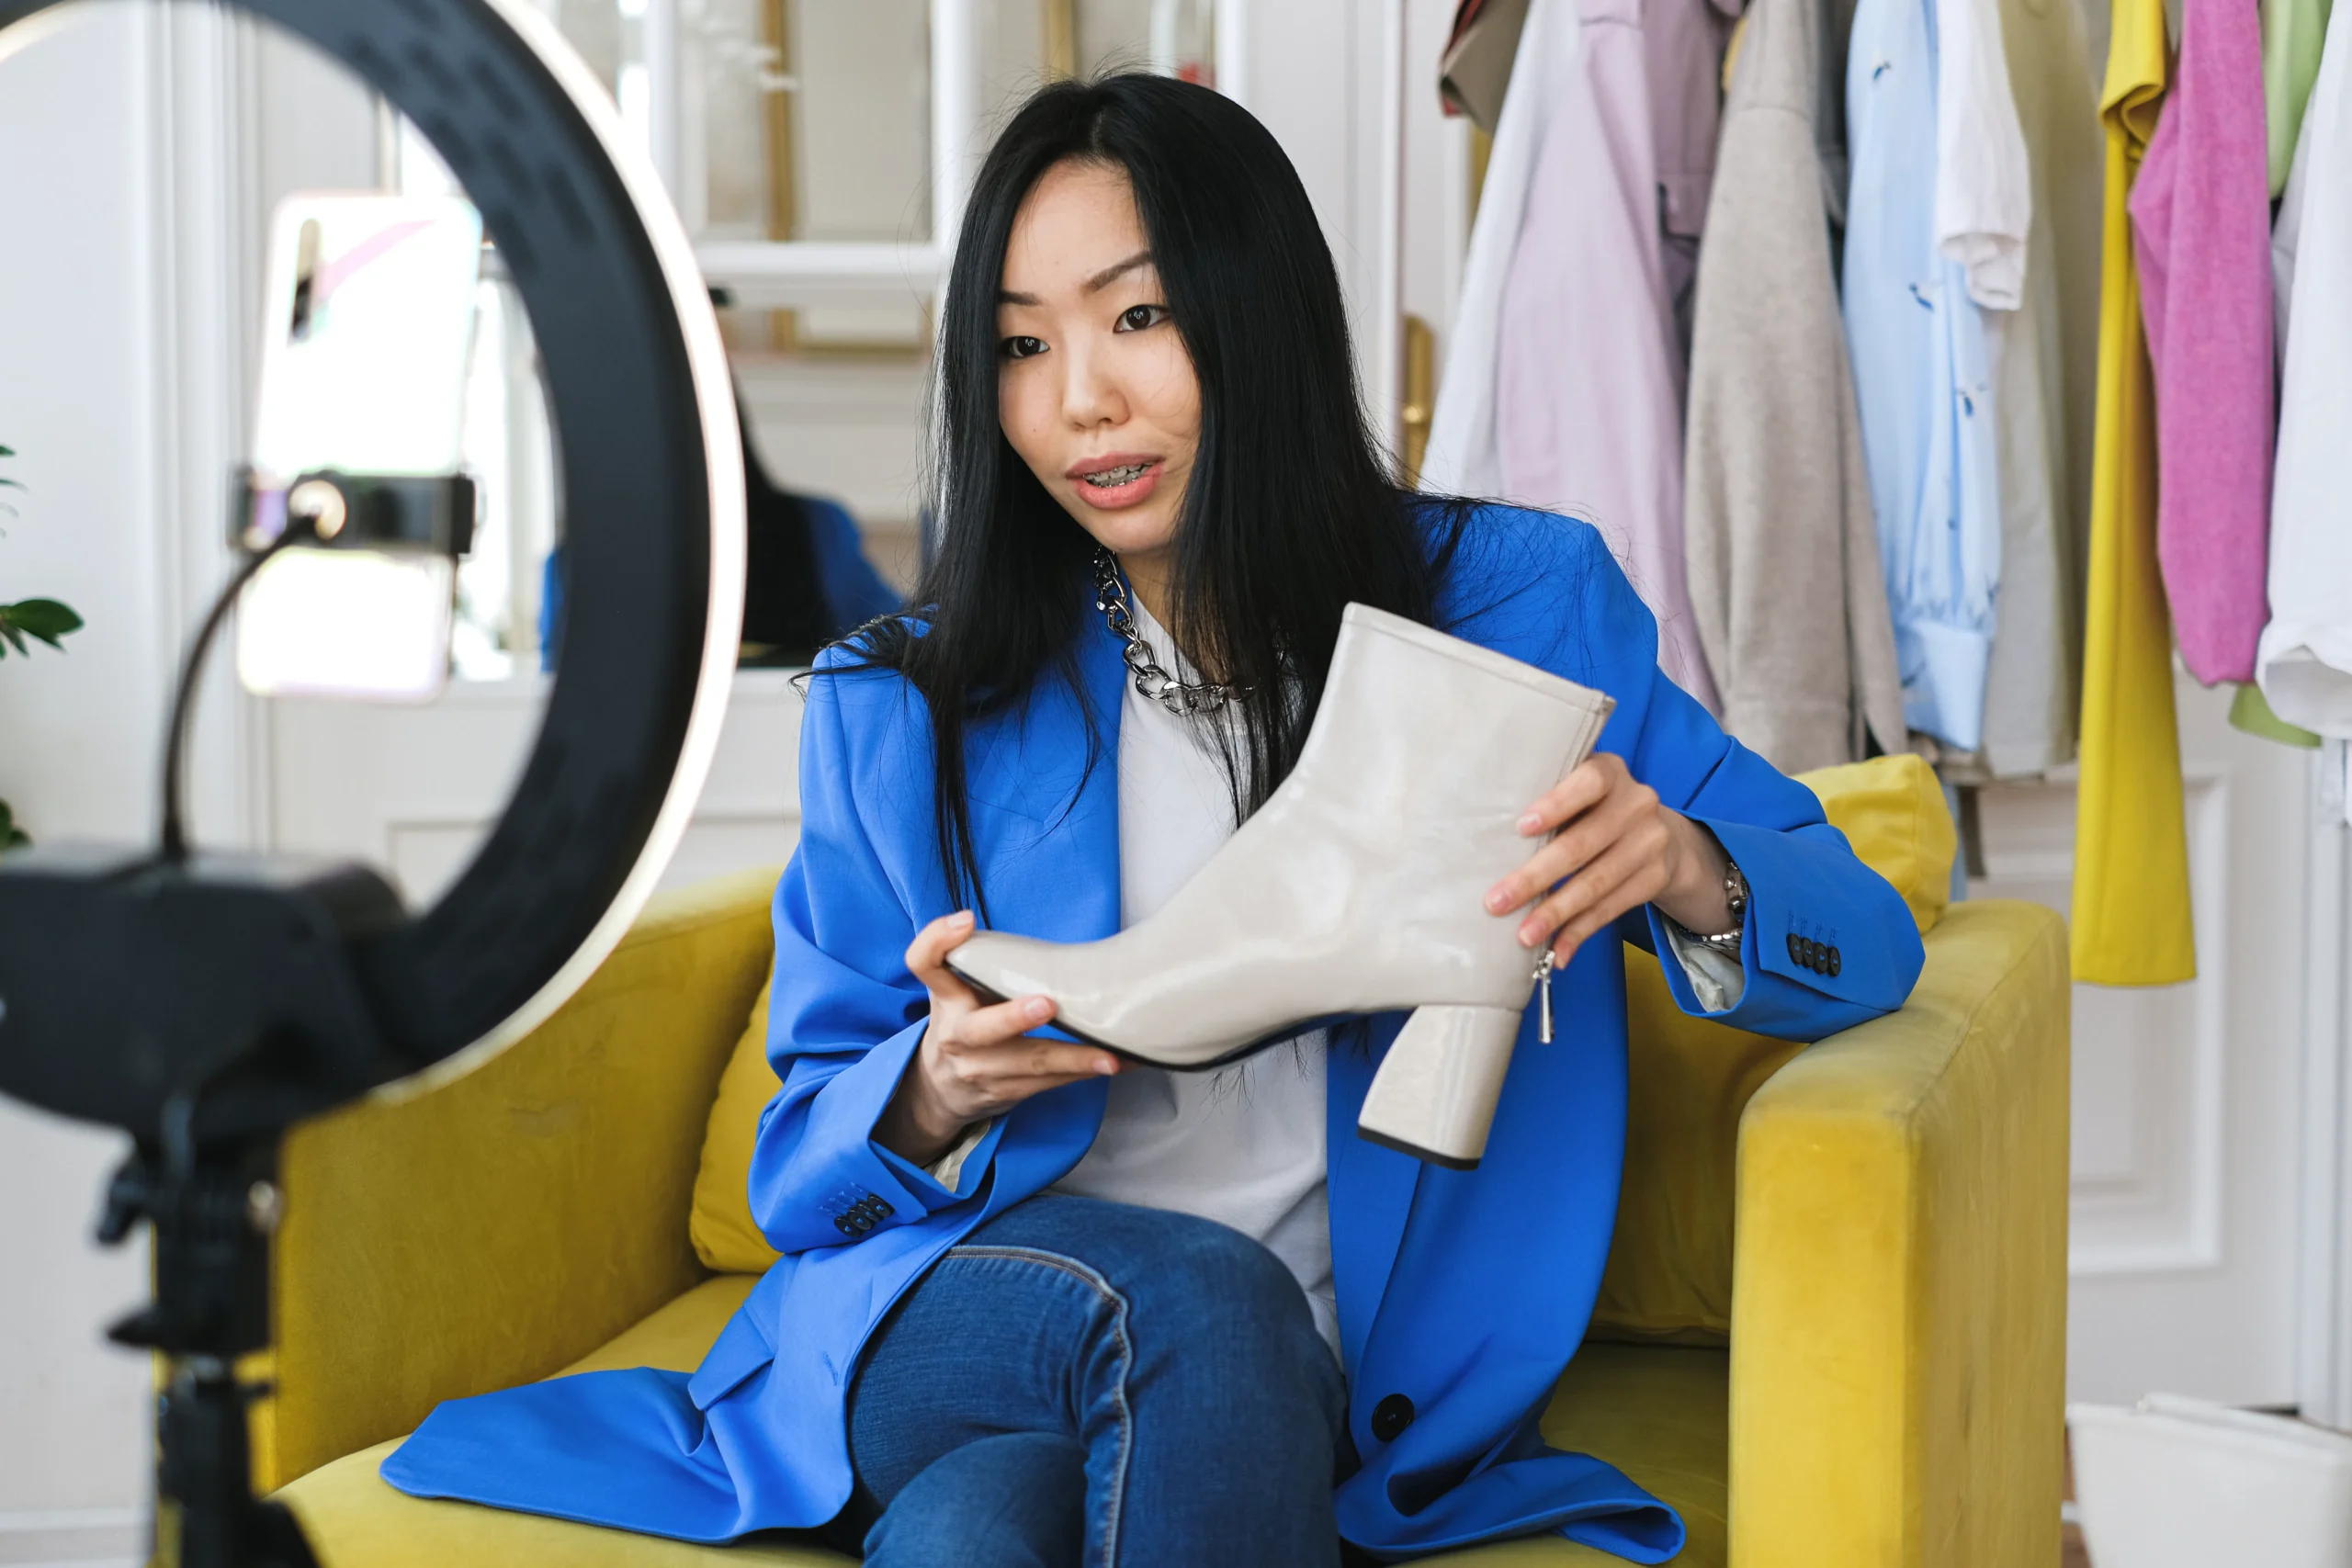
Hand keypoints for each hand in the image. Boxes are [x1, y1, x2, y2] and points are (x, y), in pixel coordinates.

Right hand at [874, 910, 1120, 1166]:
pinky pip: (1050, 1084)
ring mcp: (981, 1070)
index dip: (938, 940)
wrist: (940, 1089)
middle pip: (978, 1029)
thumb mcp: (957, 989)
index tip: (966, 921)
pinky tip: (1117, 1064)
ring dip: (1072, 1060)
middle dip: (1013, 1018)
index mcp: (946, 997)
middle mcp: (957, 1035)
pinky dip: (1085, 1073)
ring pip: (1027, 1065)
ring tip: (1109, 1055)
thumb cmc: (962, 1022)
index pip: (925, 962)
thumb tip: (1049, 940)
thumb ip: (982, 961)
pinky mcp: (1007, 1092)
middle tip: (1047, 1005)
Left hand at [1484, 753, 1733, 967]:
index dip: (1556, 805)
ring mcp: (1651, 841)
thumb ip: (1549, 804)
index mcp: (1610, 772)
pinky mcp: (1656, 877)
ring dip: (1556, 913)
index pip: (1588, 782)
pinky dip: (1581, 931)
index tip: (1521, 828)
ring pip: (1596, 882)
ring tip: (1524, 936)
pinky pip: (1612, 908)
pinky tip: (1558, 951)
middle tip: (1497, 903)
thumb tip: (1489, 845)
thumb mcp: (1580, 794)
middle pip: (1582, 844)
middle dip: (1535, 877)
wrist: (1663, 835)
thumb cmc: (1594, 811)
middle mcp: (1637, 802)